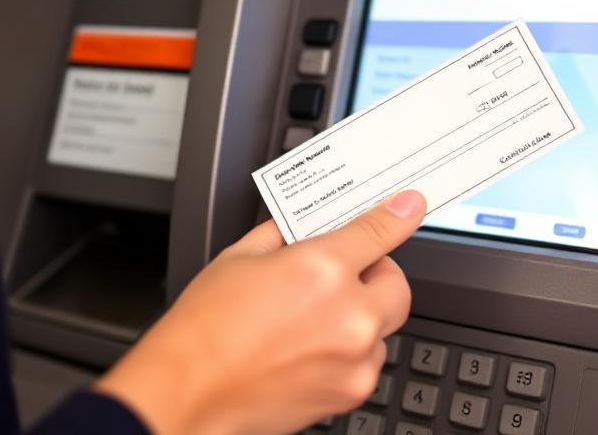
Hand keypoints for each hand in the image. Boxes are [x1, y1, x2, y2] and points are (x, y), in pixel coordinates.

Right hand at [95, 190, 425, 434]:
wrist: (186, 393)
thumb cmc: (203, 331)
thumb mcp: (240, 257)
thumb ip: (286, 236)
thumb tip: (309, 227)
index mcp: (321, 270)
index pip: (380, 232)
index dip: (399, 213)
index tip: (410, 205)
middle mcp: (348, 315)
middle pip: (397, 286)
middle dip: (375, 277)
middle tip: (342, 277)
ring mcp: (354, 359)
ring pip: (382, 328)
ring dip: (360, 319)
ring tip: (311, 323)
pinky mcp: (350, 392)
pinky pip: (366, 362)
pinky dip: (349, 354)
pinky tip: (308, 351)